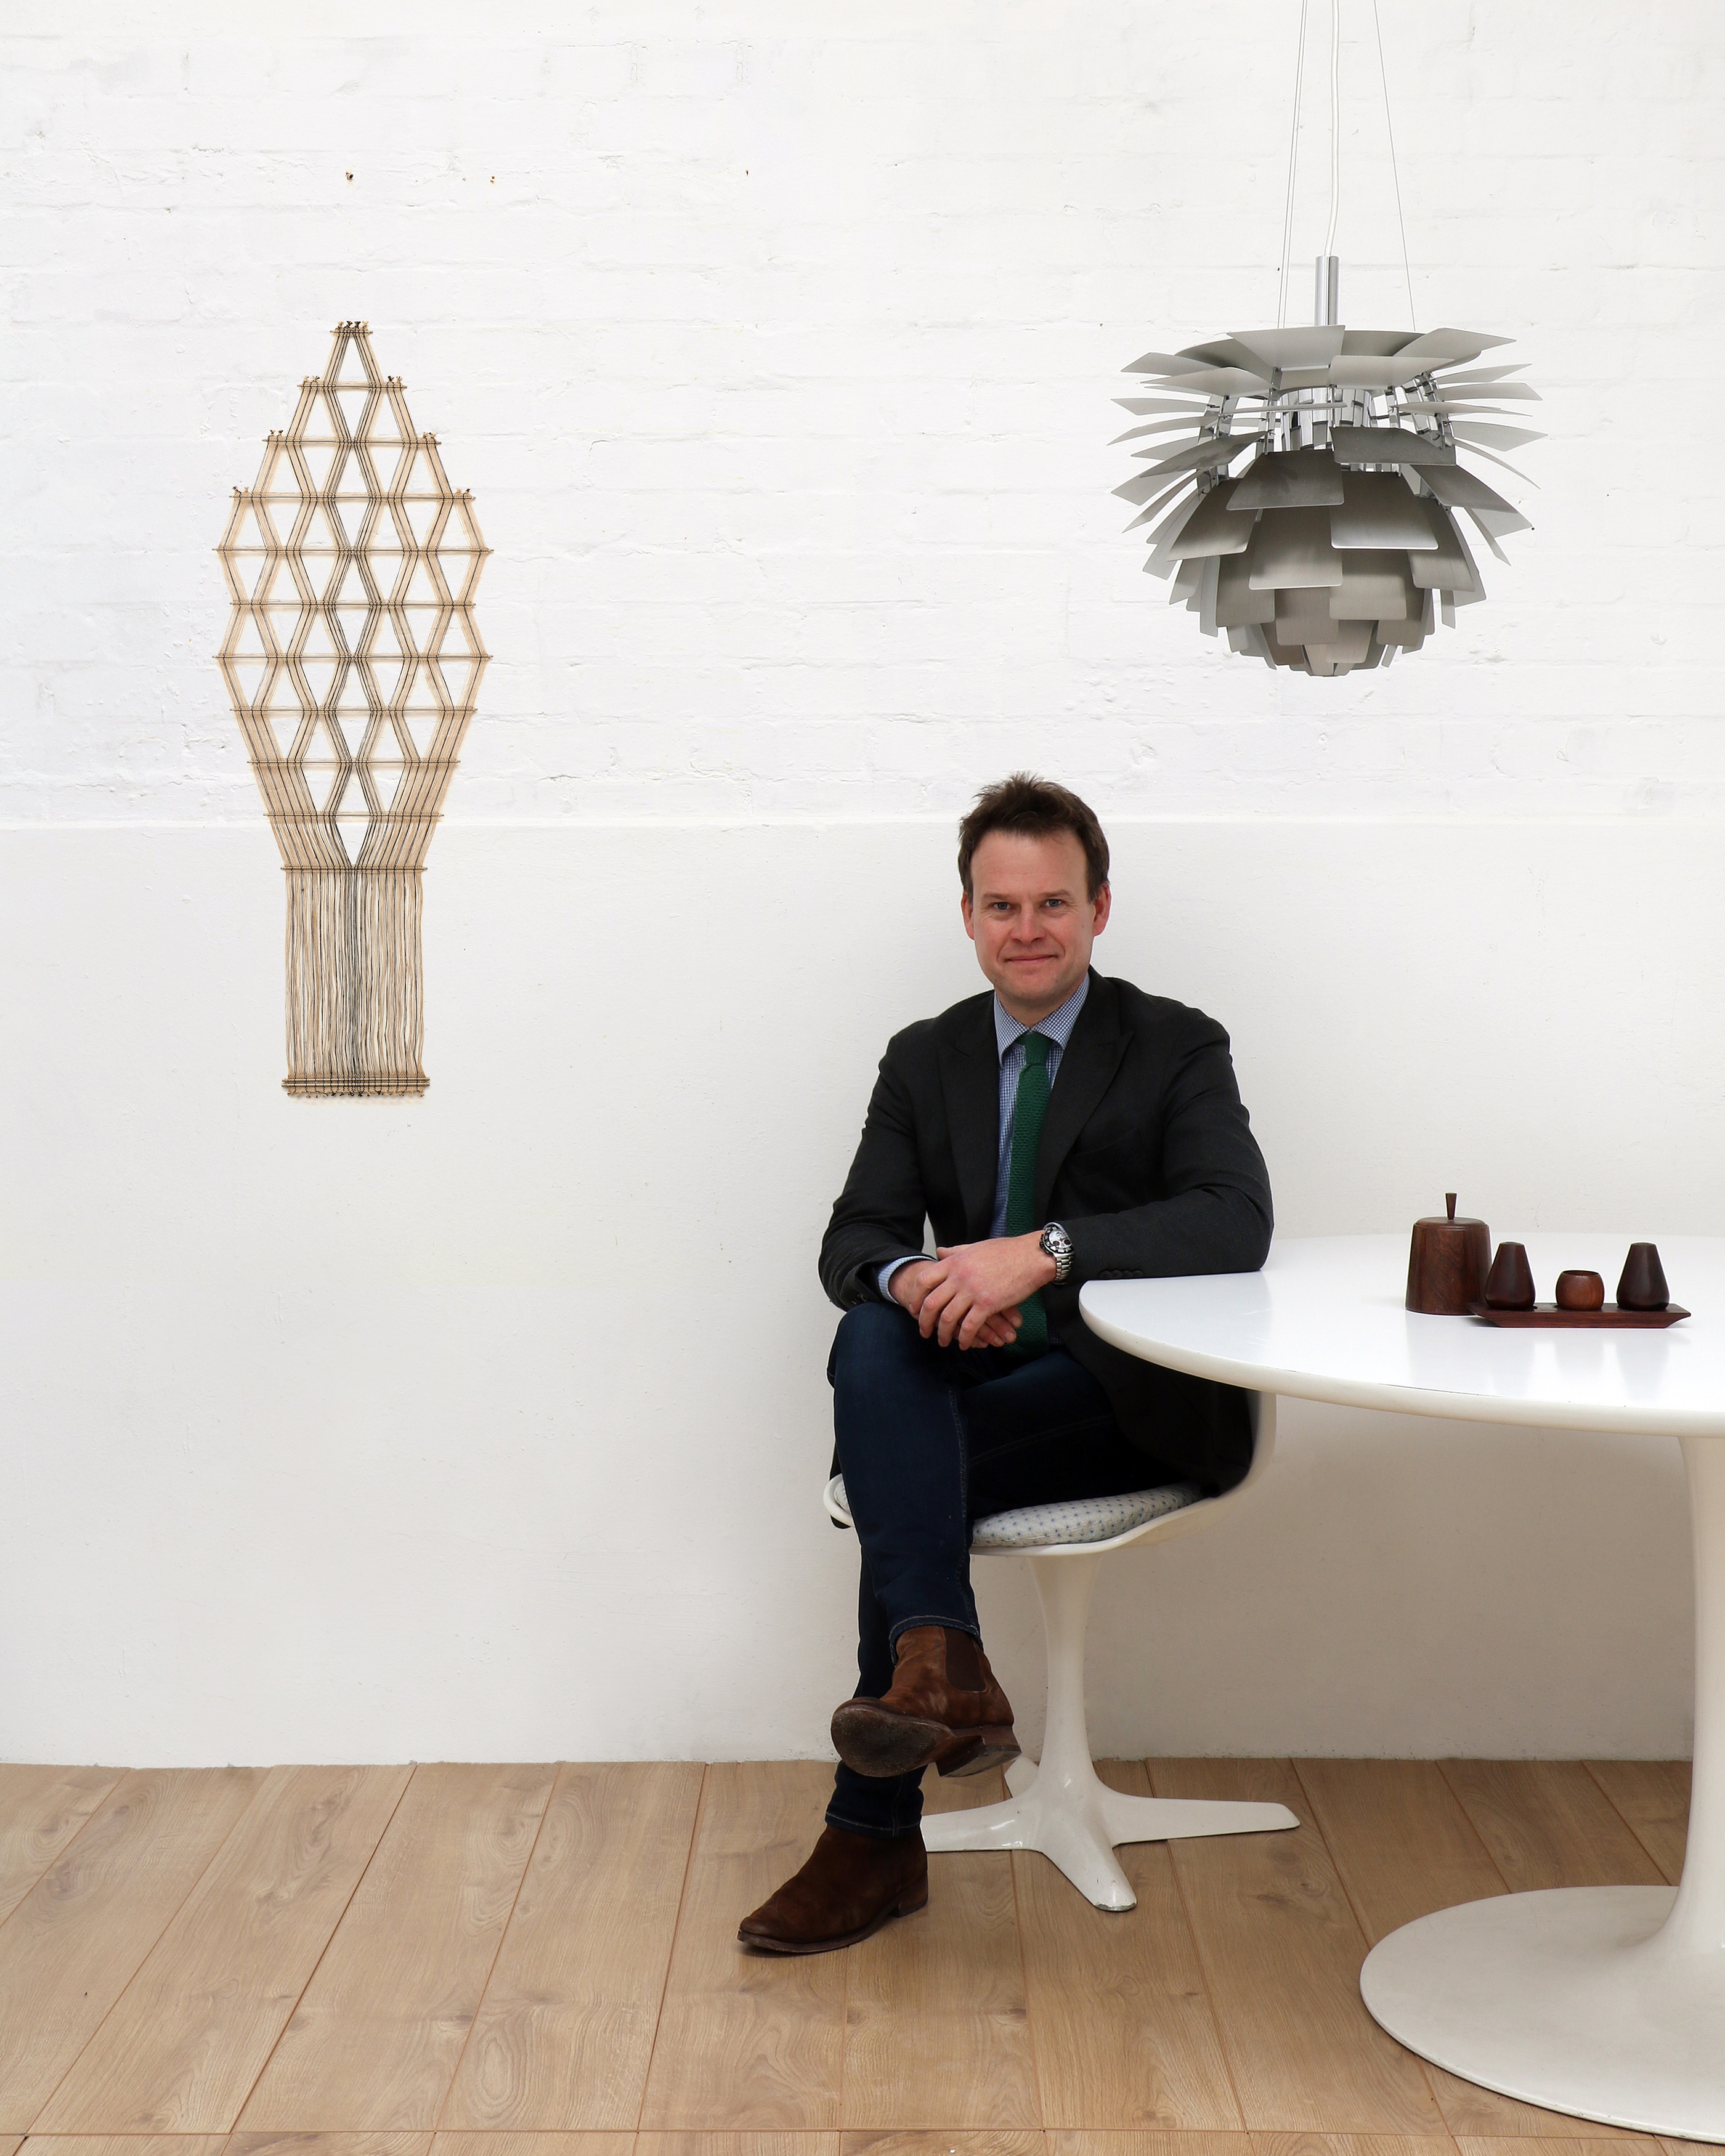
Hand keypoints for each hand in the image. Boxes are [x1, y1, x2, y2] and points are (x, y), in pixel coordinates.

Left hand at [892, 1257, 1020, 1347]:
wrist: (1032, 1256)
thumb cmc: (1006, 1251)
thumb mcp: (975, 1247)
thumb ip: (955, 1252)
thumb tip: (939, 1252)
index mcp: (954, 1262)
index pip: (924, 1281)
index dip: (915, 1298)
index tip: (914, 1309)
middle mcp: (959, 1276)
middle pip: (931, 1303)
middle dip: (924, 1321)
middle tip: (924, 1331)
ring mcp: (973, 1291)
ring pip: (948, 1318)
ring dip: (943, 1334)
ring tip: (942, 1341)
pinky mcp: (988, 1304)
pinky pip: (969, 1326)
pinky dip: (964, 1338)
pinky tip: (965, 1344)